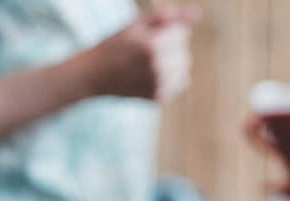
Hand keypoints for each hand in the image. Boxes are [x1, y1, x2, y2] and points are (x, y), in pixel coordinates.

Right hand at [74, 6, 195, 102]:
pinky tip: (150, 75)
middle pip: (183, 50)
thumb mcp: (138, 24)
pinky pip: (179, 83)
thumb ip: (168, 17)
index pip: (182, 32)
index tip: (146, 37)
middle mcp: (158, 67)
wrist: (93, 75)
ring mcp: (158, 85)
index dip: (165, 32)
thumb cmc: (115, 44)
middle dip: (169, 47)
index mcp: (154, 45)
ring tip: (148, 63)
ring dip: (171, 62)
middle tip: (144, 52)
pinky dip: (169, 78)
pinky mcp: (158, 98)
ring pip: (184, 67)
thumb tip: (195, 13)